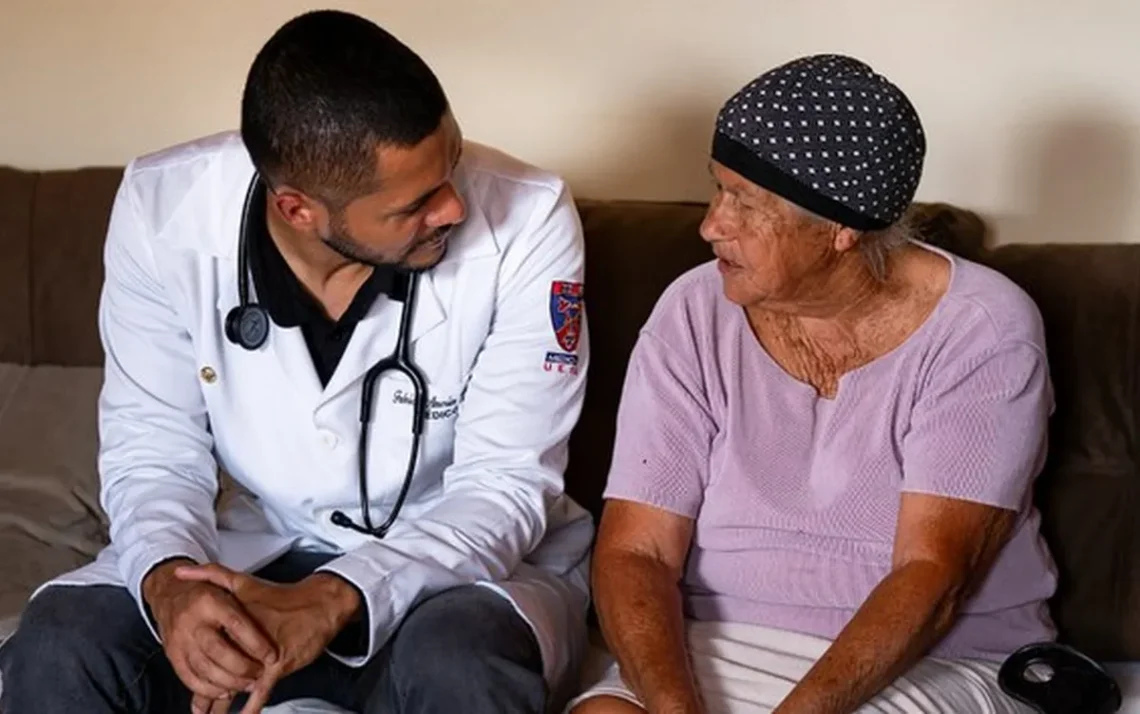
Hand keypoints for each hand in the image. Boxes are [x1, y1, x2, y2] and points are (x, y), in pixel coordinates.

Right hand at [142, 559, 277, 703]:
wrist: (169, 595)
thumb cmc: (205, 592)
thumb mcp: (225, 582)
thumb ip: (247, 593)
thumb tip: (273, 601)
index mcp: (210, 601)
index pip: (236, 624)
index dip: (256, 643)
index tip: (271, 656)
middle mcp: (192, 621)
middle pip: (218, 650)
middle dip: (242, 667)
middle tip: (259, 673)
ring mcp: (179, 640)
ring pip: (204, 667)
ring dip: (228, 681)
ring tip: (247, 684)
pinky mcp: (172, 655)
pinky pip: (189, 677)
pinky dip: (207, 689)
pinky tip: (224, 690)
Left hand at [175, 563, 360, 713]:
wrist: (318, 603)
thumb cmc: (282, 597)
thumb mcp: (244, 582)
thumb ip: (211, 575)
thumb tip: (182, 571)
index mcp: (231, 620)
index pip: (205, 646)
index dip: (193, 663)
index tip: (184, 672)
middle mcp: (244, 639)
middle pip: (217, 669)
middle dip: (206, 691)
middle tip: (197, 707)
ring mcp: (261, 654)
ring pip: (235, 683)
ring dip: (223, 702)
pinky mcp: (279, 665)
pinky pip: (261, 691)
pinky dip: (251, 706)